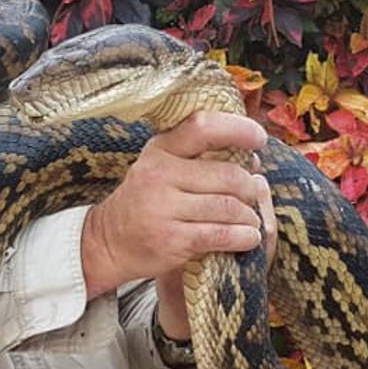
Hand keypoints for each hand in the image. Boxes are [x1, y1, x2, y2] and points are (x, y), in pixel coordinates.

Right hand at [80, 111, 277, 340]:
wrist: (108, 241)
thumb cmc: (145, 201)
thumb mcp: (161, 167)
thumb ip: (200, 159)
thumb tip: (253, 163)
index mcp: (160, 149)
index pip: (203, 127)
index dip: (238, 129)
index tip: (258, 139)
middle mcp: (160, 174)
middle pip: (228, 175)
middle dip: (250, 187)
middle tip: (252, 195)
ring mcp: (165, 208)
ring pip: (229, 207)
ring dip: (250, 216)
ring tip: (251, 220)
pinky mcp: (173, 239)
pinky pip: (221, 235)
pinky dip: (244, 237)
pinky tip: (248, 237)